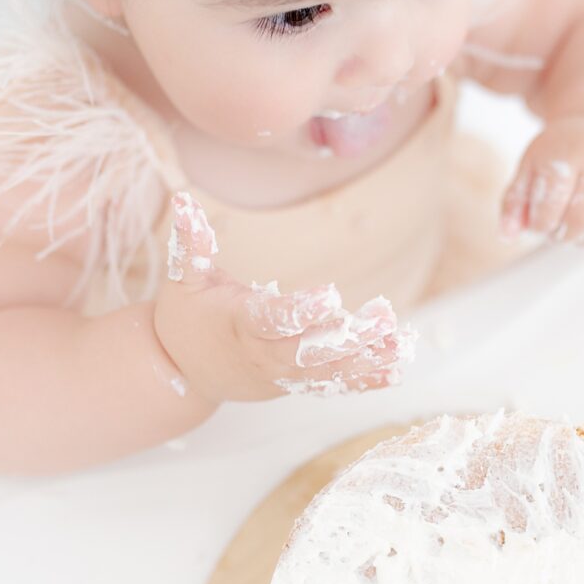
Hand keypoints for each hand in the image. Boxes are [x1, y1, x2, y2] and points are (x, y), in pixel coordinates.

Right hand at [153, 192, 416, 401]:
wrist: (182, 372)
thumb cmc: (185, 319)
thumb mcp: (183, 279)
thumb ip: (191, 242)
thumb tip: (184, 199)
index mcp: (240, 324)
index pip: (273, 319)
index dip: (301, 311)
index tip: (331, 296)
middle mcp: (264, 354)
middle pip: (310, 351)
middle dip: (348, 339)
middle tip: (384, 319)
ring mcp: (281, 374)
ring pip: (327, 371)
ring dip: (367, 360)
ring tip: (402, 345)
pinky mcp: (293, 383)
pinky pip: (332, 384)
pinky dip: (363, 379)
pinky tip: (395, 370)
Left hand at [498, 116, 583, 247]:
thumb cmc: (562, 154)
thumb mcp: (531, 168)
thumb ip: (514, 202)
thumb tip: (506, 236)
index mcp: (568, 151)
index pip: (549, 208)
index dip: (539, 225)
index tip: (539, 222)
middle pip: (580, 219)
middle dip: (563, 234)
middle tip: (557, 230)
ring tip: (574, 228)